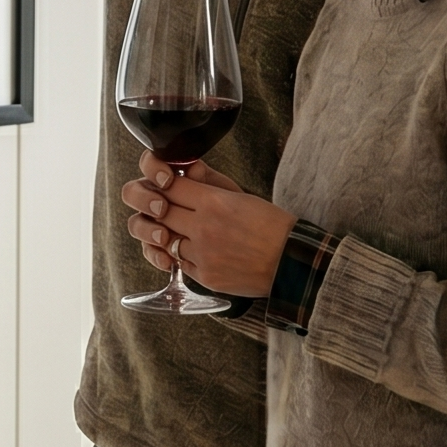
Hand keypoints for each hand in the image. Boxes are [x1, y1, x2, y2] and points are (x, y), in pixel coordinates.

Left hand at [121, 151, 294, 297]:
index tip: (161, 182)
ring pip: (165, 239)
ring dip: (168, 232)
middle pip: (160, 212)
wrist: (291, 262)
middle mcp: (204, 228)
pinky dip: (181, 255)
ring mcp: (202, 255)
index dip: (160, 182)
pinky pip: (179, 262)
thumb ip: (208, 181)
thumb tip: (186, 169)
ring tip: (176, 227)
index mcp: (213, 202)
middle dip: (155, 206)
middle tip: (160, 204)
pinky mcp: (205, 277)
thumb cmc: (270, 224)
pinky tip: (192, 248)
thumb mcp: (240, 194)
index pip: (168, 186)